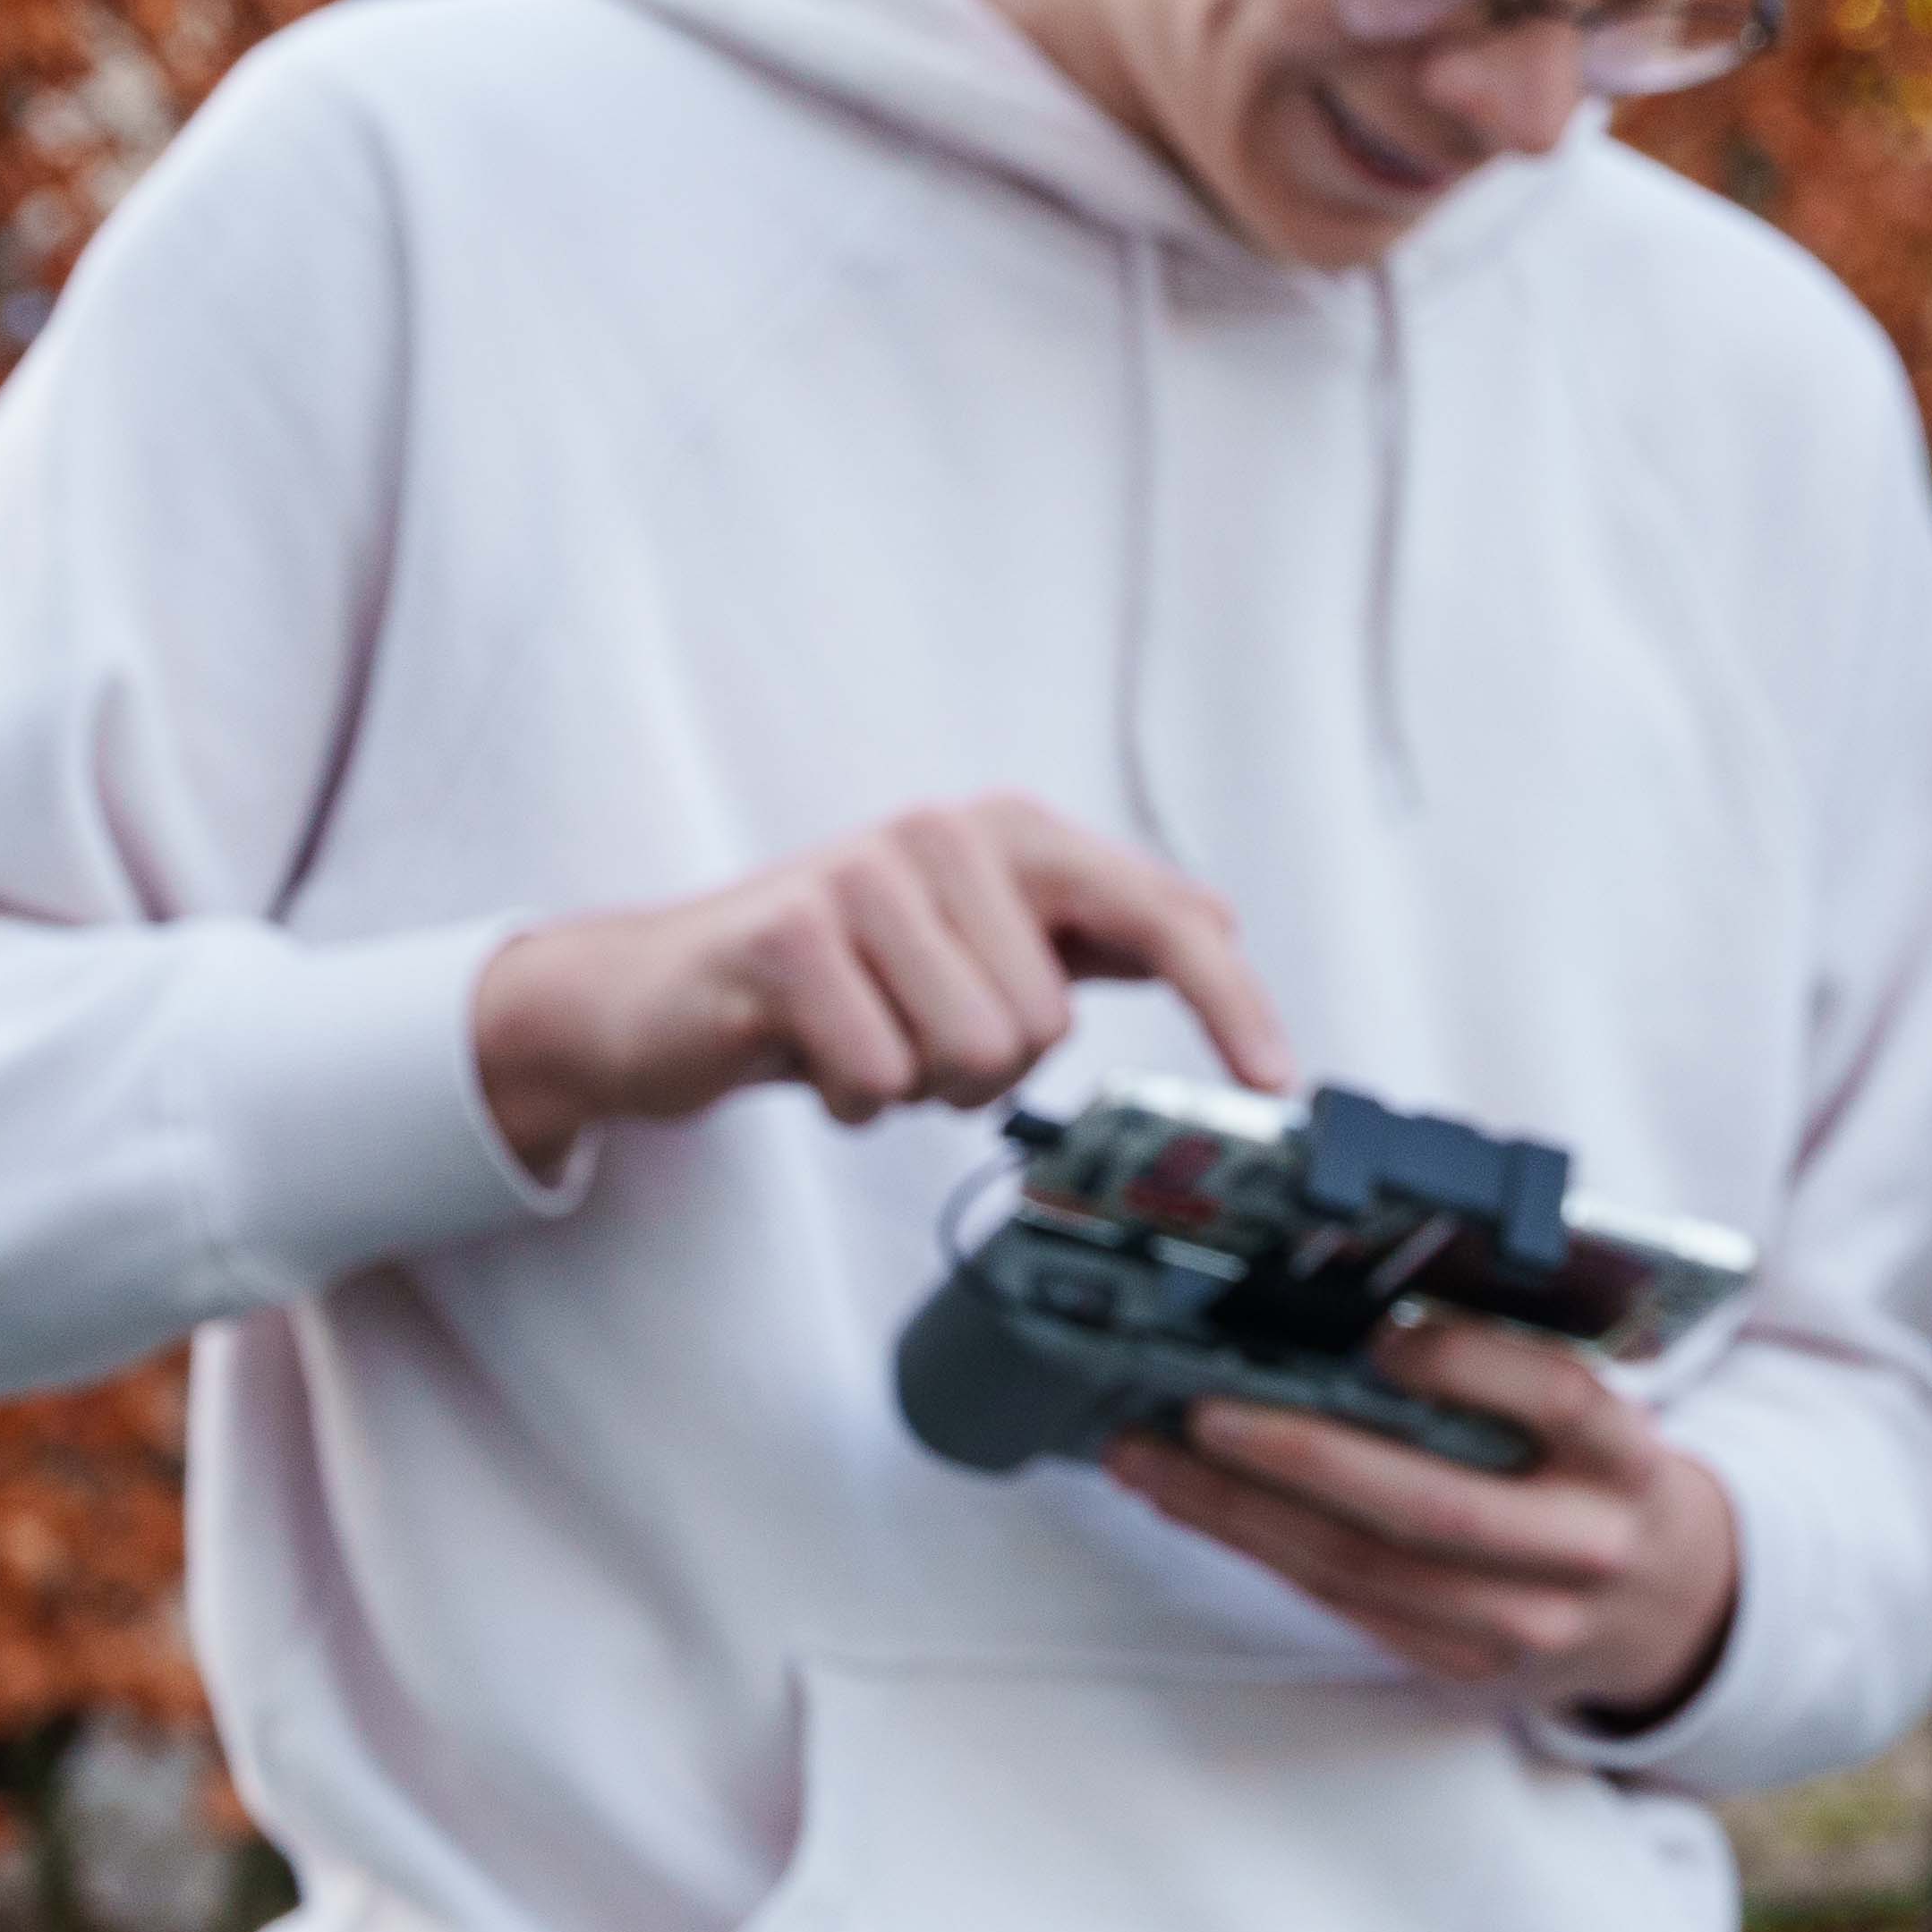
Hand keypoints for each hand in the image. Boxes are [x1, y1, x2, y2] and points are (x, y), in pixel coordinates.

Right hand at [465, 796, 1294, 1165]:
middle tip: (907, 1034)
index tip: (1277, 1081)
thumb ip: (1086, 932)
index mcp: (1012, 834)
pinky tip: (808, 1054)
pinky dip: (850, 1098)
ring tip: (860, 1039)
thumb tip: (1213, 924)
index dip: (1230, 1004)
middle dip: (979, 1068)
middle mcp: (948, 833)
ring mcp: (863, 877)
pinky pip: (881, 1079)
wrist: (655, 995)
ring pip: (972, 1057)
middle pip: (1048, 1025)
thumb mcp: (972, 943)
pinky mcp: (787, 938)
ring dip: (914, 1085)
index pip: (1164, 919)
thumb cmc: (834, 976)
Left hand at [1109, 1316, 1748, 1728]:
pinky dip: (1265, 1553)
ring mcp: (1525, 1622)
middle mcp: (1584, 1547)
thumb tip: (1353, 1327)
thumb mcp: (1603, 1418)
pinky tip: (1205, 1509)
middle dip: (1302, 1459)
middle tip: (1201, 1413)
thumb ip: (1514, 1379)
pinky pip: (1348, 1607)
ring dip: (1243, 1515)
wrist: (1671, 1608)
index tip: (1381, 1334)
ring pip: (1364, 1570)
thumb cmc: (1606, 1479)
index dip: (1470, 1365)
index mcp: (1627, 1458)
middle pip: (1431, 1508)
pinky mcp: (1467, 1665)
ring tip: (1154, 1462)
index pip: (1558, 1399)